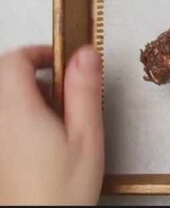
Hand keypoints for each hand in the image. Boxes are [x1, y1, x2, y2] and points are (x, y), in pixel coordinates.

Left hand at [0, 45, 103, 204]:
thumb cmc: (62, 191)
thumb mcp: (86, 136)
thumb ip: (84, 90)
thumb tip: (85, 54)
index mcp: (16, 111)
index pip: (12, 60)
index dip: (37, 52)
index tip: (60, 60)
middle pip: (4, 78)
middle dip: (34, 75)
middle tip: (65, 91)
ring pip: (4, 101)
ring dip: (28, 97)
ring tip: (57, 119)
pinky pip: (4, 122)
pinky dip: (20, 118)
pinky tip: (42, 139)